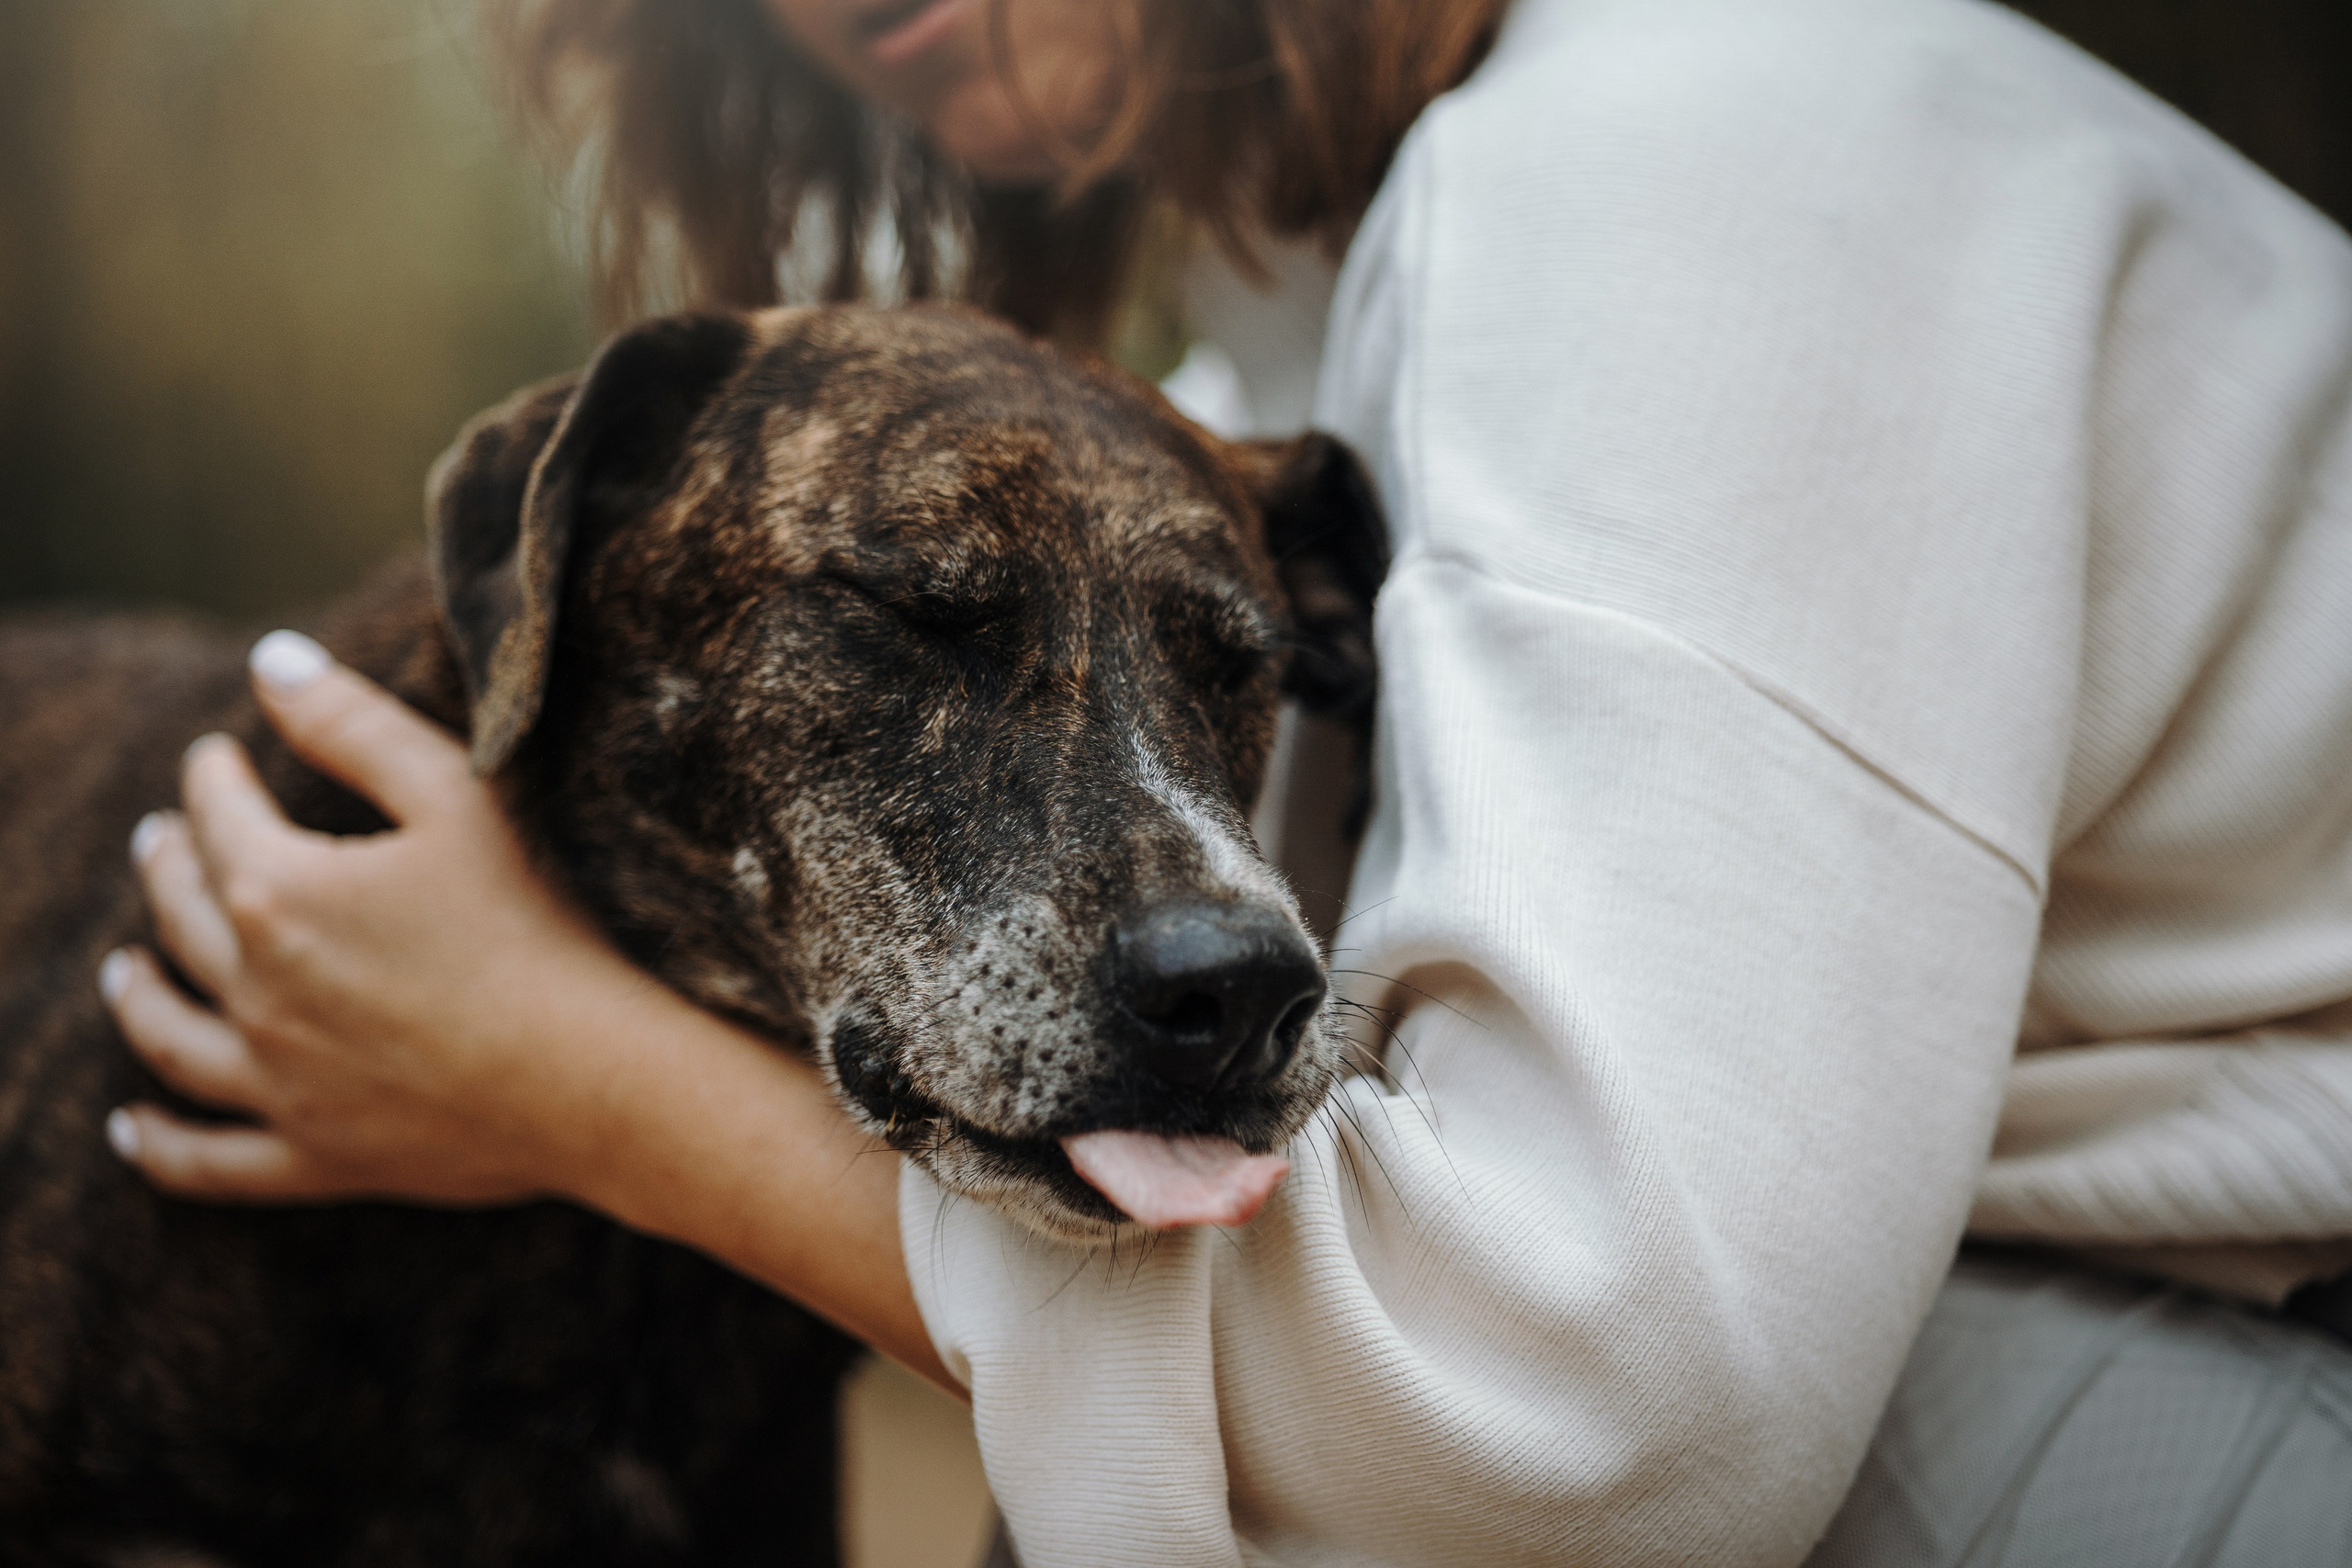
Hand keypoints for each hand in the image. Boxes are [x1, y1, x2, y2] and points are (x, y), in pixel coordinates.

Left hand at [102, 631, 949, 1386]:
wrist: (598, 1078)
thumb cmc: (544, 926)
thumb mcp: (458, 797)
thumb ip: (355, 724)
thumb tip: (270, 661)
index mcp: (281, 892)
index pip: (219, 816)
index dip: (212, 778)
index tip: (214, 757)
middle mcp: (257, 990)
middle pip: (181, 918)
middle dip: (166, 867)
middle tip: (161, 839)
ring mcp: (280, 1082)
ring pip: (171, 1036)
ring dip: (134, 996)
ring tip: (121, 971)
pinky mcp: (317, 1157)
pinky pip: (210, 1160)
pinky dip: (160, 1146)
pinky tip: (132, 1131)